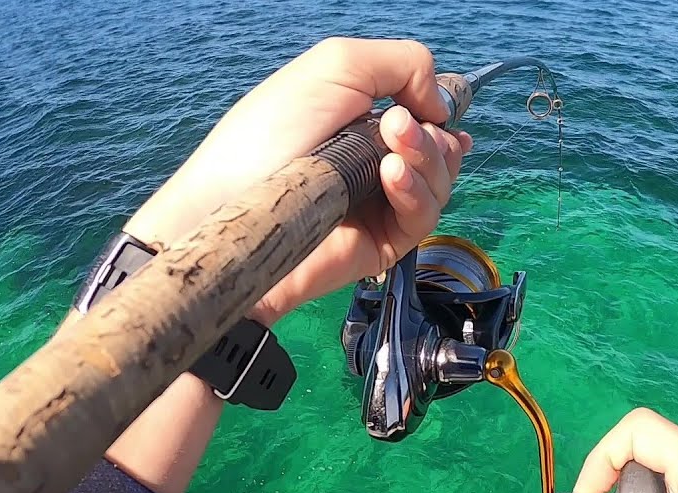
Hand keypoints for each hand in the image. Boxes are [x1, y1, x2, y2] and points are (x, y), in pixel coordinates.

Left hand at [125, 37, 471, 324]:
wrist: (235, 202)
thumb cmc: (273, 130)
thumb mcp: (337, 66)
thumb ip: (404, 64)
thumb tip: (441, 106)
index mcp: (363, 123)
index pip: (425, 118)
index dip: (438, 113)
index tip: (435, 108)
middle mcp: (375, 163)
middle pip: (442, 149)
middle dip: (431, 133)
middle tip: (395, 126)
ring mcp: (380, 205)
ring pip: (441, 182)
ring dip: (427, 157)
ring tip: (392, 148)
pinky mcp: (382, 244)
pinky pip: (423, 217)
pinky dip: (416, 191)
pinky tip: (391, 176)